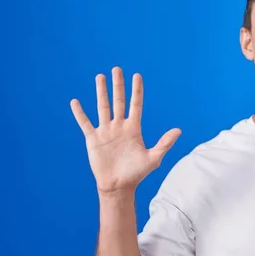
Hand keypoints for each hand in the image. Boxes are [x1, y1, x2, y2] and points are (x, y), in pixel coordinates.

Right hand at [70, 67, 180, 193]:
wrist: (119, 186)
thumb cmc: (137, 173)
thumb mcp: (153, 158)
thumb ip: (165, 143)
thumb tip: (179, 130)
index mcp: (134, 129)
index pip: (136, 105)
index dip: (136, 91)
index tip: (137, 75)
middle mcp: (120, 127)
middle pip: (119, 101)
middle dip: (118, 85)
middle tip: (117, 69)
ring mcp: (106, 132)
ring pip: (103, 107)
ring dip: (101, 92)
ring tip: (100, 76)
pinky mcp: (93, 140)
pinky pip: (85, 123)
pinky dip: (80, 113)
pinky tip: (75, 102)